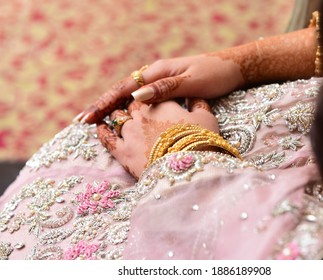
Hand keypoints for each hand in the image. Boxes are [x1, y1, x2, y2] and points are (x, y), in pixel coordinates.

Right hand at [77, 28, 316, 123]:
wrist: (232, 69)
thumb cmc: (214, 75)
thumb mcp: (191, 81)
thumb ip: (164, 89)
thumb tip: (137, 97)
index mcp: (156, 72)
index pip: (124, 89)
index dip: (105, 103)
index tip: (89, 117)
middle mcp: (154, 76)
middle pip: (121, 92)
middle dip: (101, 106)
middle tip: (81, 120)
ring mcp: (159, 82)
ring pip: (129, 96)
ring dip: (111, 107)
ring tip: (93, 120)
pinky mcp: (167, 89)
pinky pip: (141, 99)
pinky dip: (127, 107)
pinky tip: (121, 115)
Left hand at [96, 98, 217, 178]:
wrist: (187, 168)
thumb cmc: (199, 141)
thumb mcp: (207, 119)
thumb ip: (199, 103)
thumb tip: (195, 95)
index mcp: (163, 102)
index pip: (153, 93)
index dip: (153, 97)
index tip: (154, 101)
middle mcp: (143, 113)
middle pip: (132, 103)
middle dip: (132, 104)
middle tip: (133, 109)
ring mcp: (130, 131)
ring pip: (117, 116)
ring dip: (117, 115)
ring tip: (116, 116)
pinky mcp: (122, 150)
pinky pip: (106, 137)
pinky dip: (102, 130)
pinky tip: (99, 126)